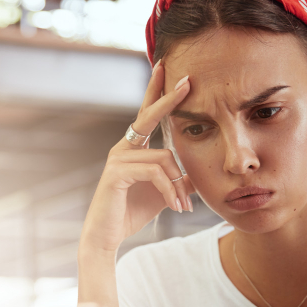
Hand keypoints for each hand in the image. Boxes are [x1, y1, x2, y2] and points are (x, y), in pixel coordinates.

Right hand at [79, 63, 193, 254]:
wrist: (107, 236)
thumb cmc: (131, 212)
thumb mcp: (163, 193)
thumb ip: (178, 179)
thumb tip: (200, 173)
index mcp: (133, 148)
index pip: (147, 115)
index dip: (157, 92)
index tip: (168, 70)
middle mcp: (123, 148)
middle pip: (149, 116)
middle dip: (169, 98)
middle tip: (188, 80)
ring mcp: (117, 159)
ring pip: (163, 158)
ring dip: (179, 185)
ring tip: (184, 206)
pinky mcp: (116, 173)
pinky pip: (154, 172)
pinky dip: (170, 190)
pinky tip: (175, 207)